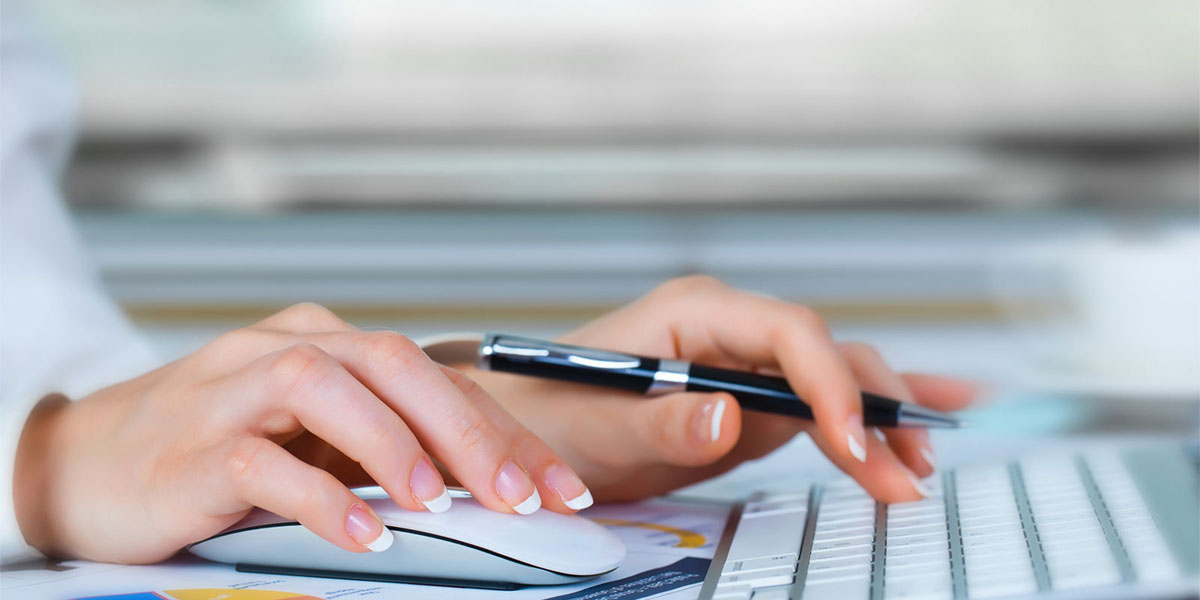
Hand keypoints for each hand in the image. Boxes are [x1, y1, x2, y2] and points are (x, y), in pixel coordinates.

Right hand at [13, 304, 590, 562]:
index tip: (559, 488)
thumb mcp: (314, 439)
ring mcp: (232, 392)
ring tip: (443, 502)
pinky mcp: (191, 447)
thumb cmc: (216, 449)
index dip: (505, 431)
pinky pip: (261, 463)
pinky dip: (321, 498)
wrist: (85, 462)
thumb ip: (384, 445)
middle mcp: (285, 351)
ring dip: (394, 445)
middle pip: (392, 364)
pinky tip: (365, 534)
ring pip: (325, 389)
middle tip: (522, 497)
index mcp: (328, 344)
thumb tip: (485, 484)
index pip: (436, 377)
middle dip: (468, 432)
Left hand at [464, 276, 975, 503]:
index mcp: (694, 312)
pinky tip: (919, 422)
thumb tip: (732, 415)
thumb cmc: (550, 412)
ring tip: (919, 468)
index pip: (789, 331)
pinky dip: (866, 420)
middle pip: (825, 354)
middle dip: (872, 408)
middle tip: (908, 467)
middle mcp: (728, 329)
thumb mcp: (599, 424)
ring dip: (879, 423)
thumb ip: (664, 420)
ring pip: (833, 381)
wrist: (528, 430)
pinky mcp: (748, 402)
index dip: (829, 383)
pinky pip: (818, 408)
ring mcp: (743, 365)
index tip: (851, 439)